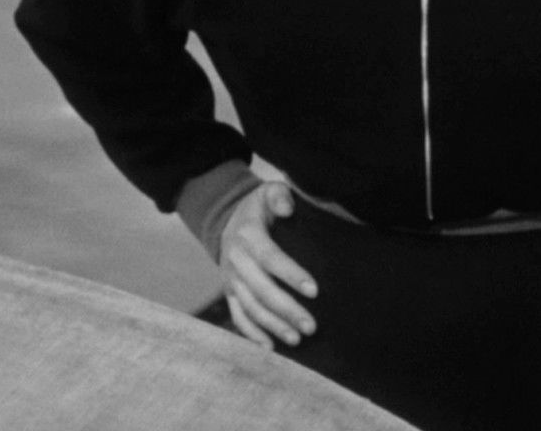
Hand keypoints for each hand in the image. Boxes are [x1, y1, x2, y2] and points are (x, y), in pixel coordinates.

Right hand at [218, 182, 318, 349]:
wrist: (226, 220)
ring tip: (297, 339)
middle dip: (286, 310)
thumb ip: (279, 195)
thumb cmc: (257, 209)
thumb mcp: (266, 192)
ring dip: (273, 325)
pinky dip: (252, 334)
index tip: (314, 290)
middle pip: (261, 290)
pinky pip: (239, 316)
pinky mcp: (229, 293)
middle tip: (312, 326)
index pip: (270, 257)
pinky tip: (270, 348)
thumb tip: (288, 209)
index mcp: (247, 236)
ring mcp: (231, 280)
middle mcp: (236, 260)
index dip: (291, 274)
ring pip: (251, 307)